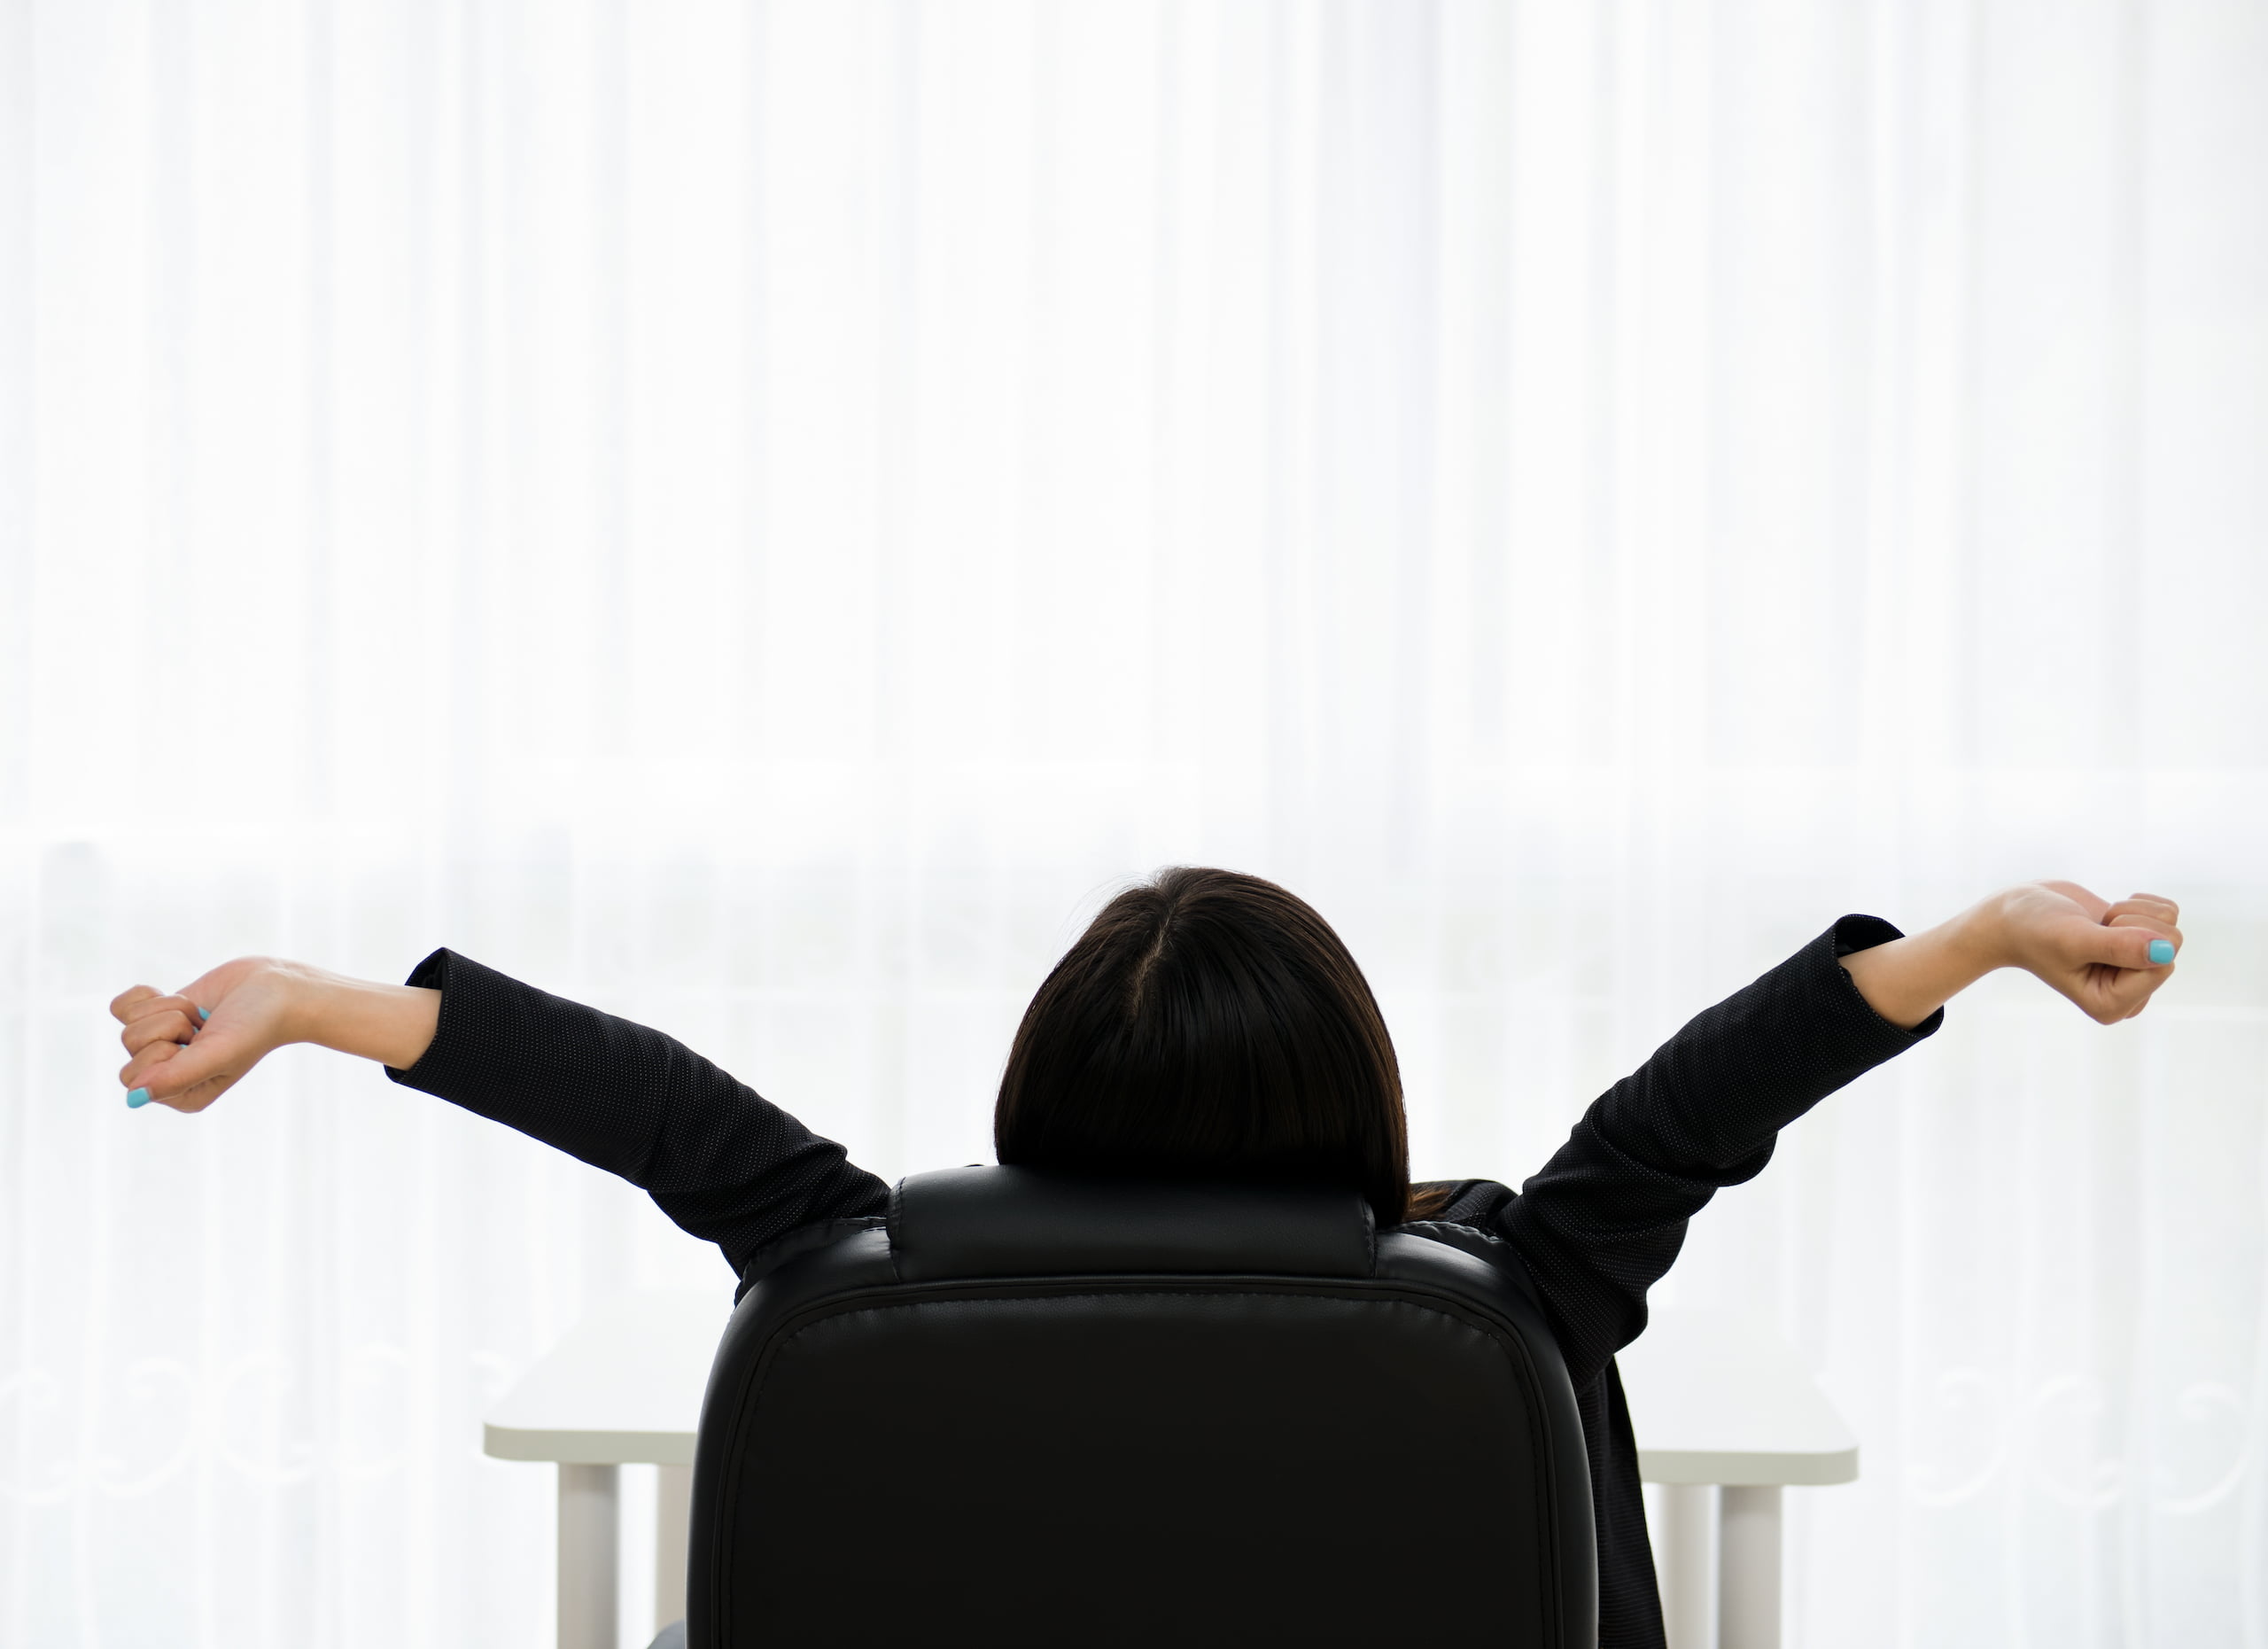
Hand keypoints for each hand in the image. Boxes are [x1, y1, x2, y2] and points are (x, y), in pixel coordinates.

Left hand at [110, 956, 316, 1111]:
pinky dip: (150, 995)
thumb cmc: (257, 1024)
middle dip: (169, 1025)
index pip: (132, 1076)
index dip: (162, 1051)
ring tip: (203, 1015)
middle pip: (129, 1043)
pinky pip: (121, 1005)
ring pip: (128, 1021)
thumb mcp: (220, 1053)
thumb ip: (177, 1077)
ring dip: (171, 1008)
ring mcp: (162, 1044)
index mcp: (182, 1094)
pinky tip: (183, 1000)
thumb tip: (133, 1096)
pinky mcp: (158, 1016)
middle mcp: (168, 1074)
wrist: (276, 987)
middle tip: (204, 1027)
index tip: (198, 1043)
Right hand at [1988, 881, 2181, 1024]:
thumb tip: (2166, 951)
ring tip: (2097, 923)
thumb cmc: (2034, 930)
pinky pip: (2168, 915)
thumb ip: (2118, 947)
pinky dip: (2138, 904)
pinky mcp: (2140, 943)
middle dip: (2133, 924)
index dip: (2133, 938)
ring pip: (2171, 929)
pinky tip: (2108, 915)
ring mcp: (2136, 969)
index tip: (2097, 933)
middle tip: (2096, 928)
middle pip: (2171, 946)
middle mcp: (2130, 992)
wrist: (2016, 912)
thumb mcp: (2072, 939)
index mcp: (2112, 1005)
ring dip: (2132, 913)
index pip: (2162, 966)